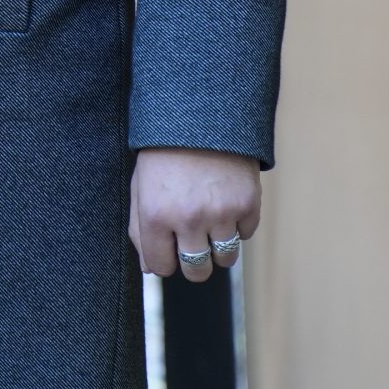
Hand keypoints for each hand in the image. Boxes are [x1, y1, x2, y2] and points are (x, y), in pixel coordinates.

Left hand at [129, 147, 260, 281]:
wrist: (201, 116)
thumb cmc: (164, 153)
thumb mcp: (141, 185)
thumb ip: (140, 229)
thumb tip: (149, 268)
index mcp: (155, 214)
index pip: (160, 267)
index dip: (164, 260)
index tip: (167, 249)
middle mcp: (188, 218)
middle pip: (196, 271)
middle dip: (193, 263)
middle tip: (191, 242)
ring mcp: (221, 213)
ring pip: (225, 259)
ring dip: (218, 247)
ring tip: (210, 221)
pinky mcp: (248, 205)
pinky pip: (245, 235)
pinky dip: (238, 225)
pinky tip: (226, 201)